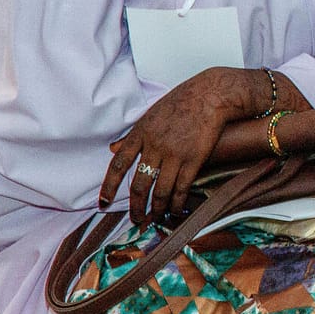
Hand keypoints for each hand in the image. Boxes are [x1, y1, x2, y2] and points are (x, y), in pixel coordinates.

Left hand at [102, 66, 264, 222]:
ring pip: (161, 191)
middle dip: (136, 207)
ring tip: (157, 218)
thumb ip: (133, 135)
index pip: (119, 164)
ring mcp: (175, 154)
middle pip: (139, 185)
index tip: (103, 201)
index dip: (109, 186)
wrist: (211, 94)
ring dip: (157, 209)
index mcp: (141, 133)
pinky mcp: (194, 159)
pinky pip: (181, 188)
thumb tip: (114, 149)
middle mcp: (155, 146)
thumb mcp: (151, 114)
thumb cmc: (182, 101)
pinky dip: (177, 203)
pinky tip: (176, 210)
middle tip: (136, 218)